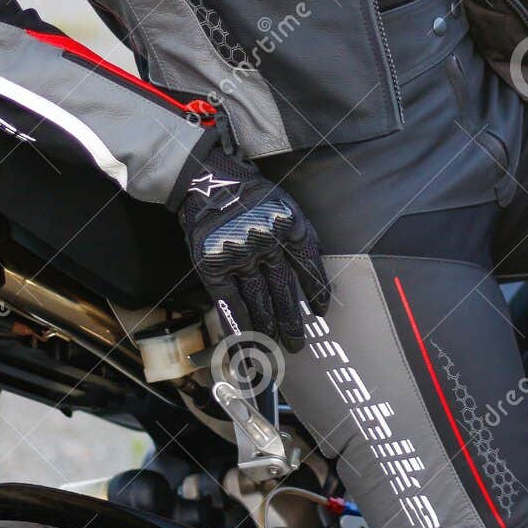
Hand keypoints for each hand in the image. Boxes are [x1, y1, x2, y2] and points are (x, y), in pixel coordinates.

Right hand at [175, 145, 331, 352]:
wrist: (206, 178)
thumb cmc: (248, 193)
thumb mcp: (284, 204)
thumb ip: (301, 235)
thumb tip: (314, 273)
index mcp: (289, 225)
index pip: (308, 266)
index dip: (316, 291)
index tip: (322, 311)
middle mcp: (266, 242)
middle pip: (283, 290)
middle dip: (291, 321)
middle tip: (297, 344)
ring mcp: (238, 255)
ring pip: (257, 301)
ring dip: (267, 328)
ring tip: (273, 349)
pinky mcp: (213, 265)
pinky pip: (229, 302)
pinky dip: (237, 324)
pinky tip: (244, 342)